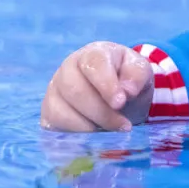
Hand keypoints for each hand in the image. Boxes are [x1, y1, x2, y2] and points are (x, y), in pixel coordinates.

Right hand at [40, 41, 154, 131]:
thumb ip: (136, 76)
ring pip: (61, 110)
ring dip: (89, 126)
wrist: (117, 92)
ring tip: (110, 130)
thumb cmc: (126, 78)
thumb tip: (127, 91)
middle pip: (75, 90)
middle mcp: (68, 68)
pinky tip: (93, 133)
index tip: (120, 103)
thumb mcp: (139, 71)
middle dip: (101, 112)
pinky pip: (54, 124)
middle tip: (123, 125)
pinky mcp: (48, 111)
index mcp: (93, 54)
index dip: (106, 84)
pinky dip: (75, 133)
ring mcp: (54, 89)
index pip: (94, 64)